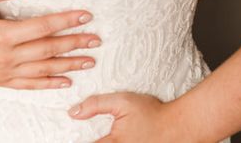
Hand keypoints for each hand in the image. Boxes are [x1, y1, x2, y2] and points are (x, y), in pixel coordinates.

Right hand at [0, 0, 99, 88]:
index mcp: (1, 35)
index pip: (42, 27)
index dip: (66, 21)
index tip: (86, 16)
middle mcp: (4, 57)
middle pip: (47, 50)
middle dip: (74, 44)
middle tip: (97, 40)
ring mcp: (1, 71)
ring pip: (42, 70)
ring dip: (68, 66)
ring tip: (90, 62)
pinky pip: (27, 84)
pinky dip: (48, 84)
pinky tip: (64, 81)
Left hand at [69, 92, 192, 141]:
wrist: (178, 126)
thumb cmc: (152, 112)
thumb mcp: (123, 102)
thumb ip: (97, 105)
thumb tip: (72, 112)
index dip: (73, 140)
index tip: (62, 135)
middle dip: (86, 140)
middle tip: (75, 135)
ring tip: (92, 136)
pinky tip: (105, 138)